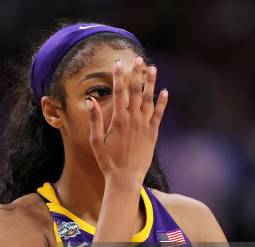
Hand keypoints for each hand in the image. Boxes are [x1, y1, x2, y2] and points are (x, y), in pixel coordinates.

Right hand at [88, 56, 167, 185]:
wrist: (124, 178)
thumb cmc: (107, 161)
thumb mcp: (96, 141)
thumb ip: (95, 119)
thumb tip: (90, 101)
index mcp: (118, 120)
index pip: (119, 92)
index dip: (119, 76)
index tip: (118, 63)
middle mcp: (133, 120)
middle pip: (135, 91)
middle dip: (136, 74)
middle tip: (139, 59)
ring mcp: (145, 126)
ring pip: (149, 100)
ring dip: (151, 83)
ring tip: (153, 68)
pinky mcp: (153, 134)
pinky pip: (159, 114)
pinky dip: (162, 102)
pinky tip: (164, 92)